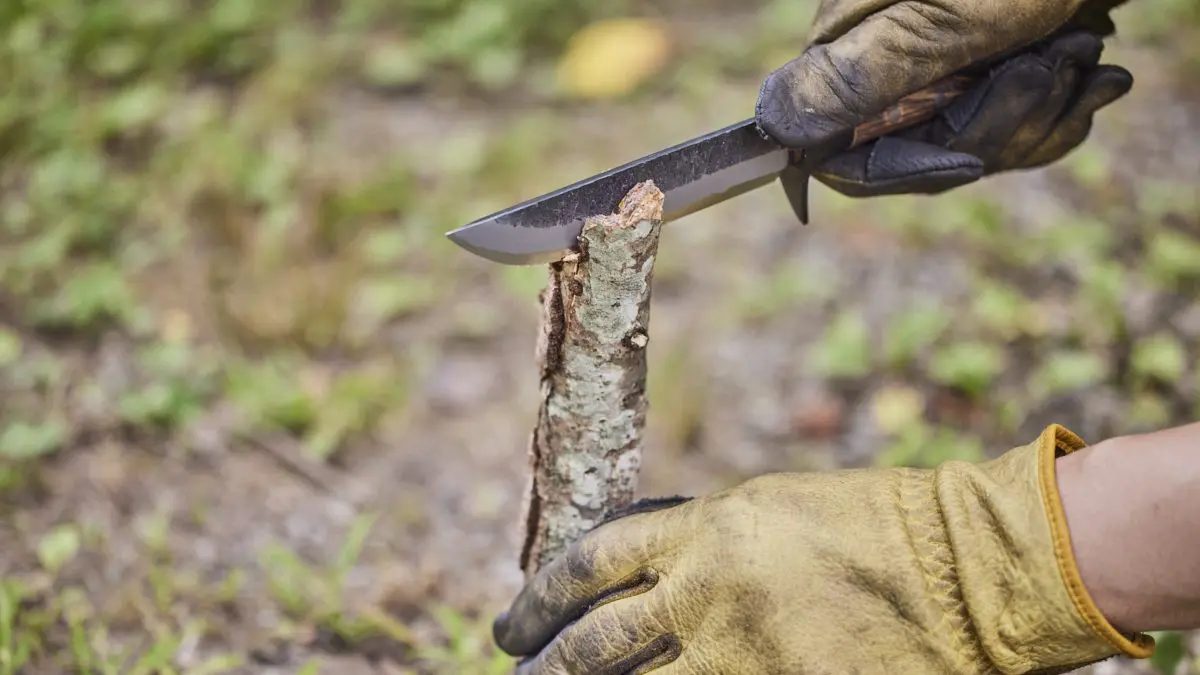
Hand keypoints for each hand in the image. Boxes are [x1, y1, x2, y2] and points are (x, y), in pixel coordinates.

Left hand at [495, 426, 1152, 672]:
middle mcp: (706, 592)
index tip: (516, 620)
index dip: (540, 596)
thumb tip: (634, 570)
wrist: (961, 566)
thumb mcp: (765, 507)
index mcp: (701, 531)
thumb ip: (694, 538)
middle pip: (595, 642)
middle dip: (545, 662)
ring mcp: (739, 652)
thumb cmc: (868, 522)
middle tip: (517, 671)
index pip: (588, 563)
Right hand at [757, 0, 1124, 148]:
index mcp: (852, 40)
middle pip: (919, 151)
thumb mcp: (945, 15)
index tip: (970, 160)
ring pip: (973, 142)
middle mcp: (884, 51)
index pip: (843, 152)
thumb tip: (774, 126)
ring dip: (1040, 112)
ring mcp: (936, 56)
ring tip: (1078, 48)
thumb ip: (861, 75)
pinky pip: (1012, 125)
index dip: (906, 168)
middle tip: (1054, 62)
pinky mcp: (985, 59)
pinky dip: (1058, 109)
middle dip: (998, 129)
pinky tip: (1089, 71)